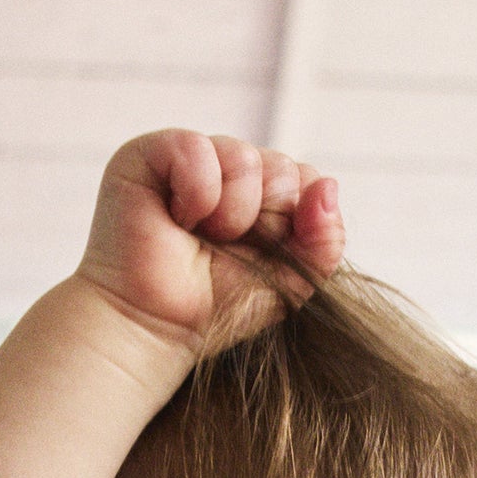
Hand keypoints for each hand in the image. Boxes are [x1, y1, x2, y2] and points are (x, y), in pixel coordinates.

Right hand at [77, 129, 344, 358]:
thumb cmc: (217, 308)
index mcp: (260, 195)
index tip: (263, 255)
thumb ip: (326, 239)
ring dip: (232, 213)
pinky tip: (178, 220)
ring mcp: (190, 159)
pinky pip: (198, 149)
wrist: (156, 328)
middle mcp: (227, 171)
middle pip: (282, 167)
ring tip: (202, 237)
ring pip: (246, 157)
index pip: (306, 178)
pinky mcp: (149, 153)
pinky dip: (197, 193)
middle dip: (265, 221)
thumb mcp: (293, 281)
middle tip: (226, 248)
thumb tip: (327, 185)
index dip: (296, 221)